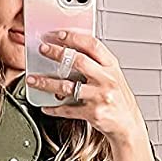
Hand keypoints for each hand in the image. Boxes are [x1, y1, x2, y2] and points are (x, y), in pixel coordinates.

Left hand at [26, 30, 156, 160]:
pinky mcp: (93, 114)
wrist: (128, 126)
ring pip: (67, 86)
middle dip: (56, 53)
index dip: (72, 37)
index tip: (56, 34)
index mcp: (111, 67)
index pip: (91, 44)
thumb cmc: (119, 100)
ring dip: (46, 83)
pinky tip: (46, 106)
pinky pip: (68, 110)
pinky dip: (54, 108)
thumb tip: (72, 51)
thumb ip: (96, 64)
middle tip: (42, 50)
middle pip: (78, 61)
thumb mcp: (113, 76)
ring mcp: (100, 97)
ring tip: (33, 79)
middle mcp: (106, 80)